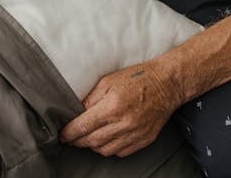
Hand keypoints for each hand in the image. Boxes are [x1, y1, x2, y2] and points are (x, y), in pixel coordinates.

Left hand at [60, 61, 182, 157]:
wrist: (166, 84)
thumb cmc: (137, 79)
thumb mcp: (108, 81)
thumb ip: (90, 98)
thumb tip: (75, 111)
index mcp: (112, 106)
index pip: (83, 126)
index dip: (70, 133)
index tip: (63, 135)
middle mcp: (124, 123)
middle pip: (92, 141)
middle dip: (78, 141)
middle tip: (71, 138)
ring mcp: (135, 134)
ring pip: (105, 150)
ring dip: (92, 146)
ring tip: (87, 139)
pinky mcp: (144, 140)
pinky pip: (121, 152)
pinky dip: (109, 149)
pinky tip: (105, 140)